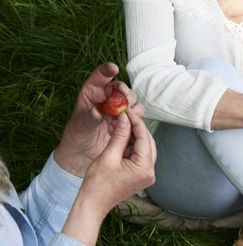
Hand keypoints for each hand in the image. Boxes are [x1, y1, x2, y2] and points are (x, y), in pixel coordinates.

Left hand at [54, 63, 141, 177]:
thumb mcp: (81, 125)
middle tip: (125, 99)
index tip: (114, 68)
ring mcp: (118, 110)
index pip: (101, 76)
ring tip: (127, 115)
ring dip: (133, 106)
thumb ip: (89, 117)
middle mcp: (106, 99)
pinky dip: (137, 118)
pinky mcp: (126, 122)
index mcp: (92, 93)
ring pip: (132, 101)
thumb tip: (97, 112)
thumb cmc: (78, 136)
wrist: (84, 153)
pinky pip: (137, 116)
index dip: (108, 70)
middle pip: (122, 88)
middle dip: (126, 92)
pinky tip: (131, 124)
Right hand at [76, 106, 155, 215]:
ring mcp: (147, 175)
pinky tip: (122, 137)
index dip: (136, 122)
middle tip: (125, 114)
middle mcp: (150, 172)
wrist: (94, 202)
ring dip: (134, 136)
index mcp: (144, 168)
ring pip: (145, 149)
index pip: (144, 138)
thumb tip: (125, 118)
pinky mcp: (141, 176)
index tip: (127, 110)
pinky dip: (132, 146)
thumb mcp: (108, 155)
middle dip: (137, 128)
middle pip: (148, 143)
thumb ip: (119, 135)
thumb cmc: (98, 181)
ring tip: (122, 123)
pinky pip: (140, 156)